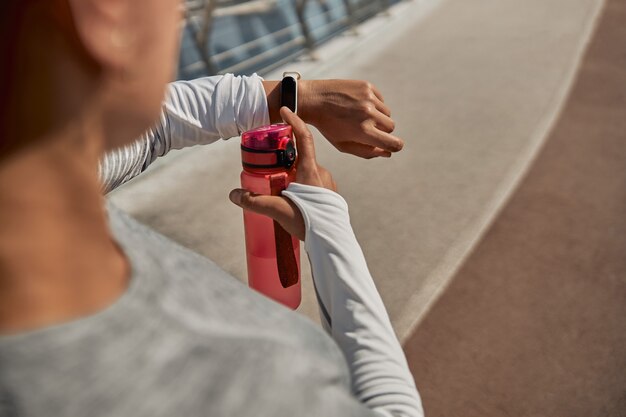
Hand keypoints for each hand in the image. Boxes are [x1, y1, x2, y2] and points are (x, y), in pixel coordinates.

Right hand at [229, 107, 335, 240]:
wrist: (332, 241)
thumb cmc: (310, 222)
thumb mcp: (278, 210)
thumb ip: (255, 201)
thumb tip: (234, 195)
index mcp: (310, 170)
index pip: (304, 138)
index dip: (294, 122)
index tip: (286, 110)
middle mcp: (322, 174)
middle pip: (301, 158)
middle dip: (285, 160)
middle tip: (271, 169)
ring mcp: (328, 186)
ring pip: (307, 174)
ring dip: (293, 178)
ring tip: (280, 192)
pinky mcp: (330, 198)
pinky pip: (314, 187)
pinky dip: (302, 190)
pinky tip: (294, 203)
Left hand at [299, 79, 402, 158]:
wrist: (313, 99)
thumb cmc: (328, 126)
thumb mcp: (343, 145)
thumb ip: (367, 152)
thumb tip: (387, 153)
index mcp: (363, 132)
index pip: (394, 143)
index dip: (395, 146)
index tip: (392, 145)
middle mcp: (368, 114)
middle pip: (391, 127)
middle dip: (382, 130)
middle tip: (365, 128)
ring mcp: (369, 98)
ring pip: (387, 113)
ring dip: (378, 117)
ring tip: (359, 116)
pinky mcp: (367, 86)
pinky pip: (380, 100)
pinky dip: (373, 104)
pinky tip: (357, 105)